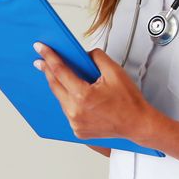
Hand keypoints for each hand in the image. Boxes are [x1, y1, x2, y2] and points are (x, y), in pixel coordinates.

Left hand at [33, 42, 155, 141]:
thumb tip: (83, 54)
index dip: (49, 57)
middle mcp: (76, 111)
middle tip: (41, 60)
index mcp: (83, 96)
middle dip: (47, 71)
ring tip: (56, 75)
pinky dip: (68, 101)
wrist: (138, 124)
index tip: (40, 48)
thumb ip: (96, 57)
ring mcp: (75, 123)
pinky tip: (71, 93)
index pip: (60, 71)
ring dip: (58, 86)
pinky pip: (67, 111)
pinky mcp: (78, 130)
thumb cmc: (129, 101)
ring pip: (60, 99)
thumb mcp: (114, 71)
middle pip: (55, 86)